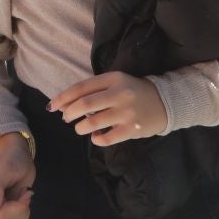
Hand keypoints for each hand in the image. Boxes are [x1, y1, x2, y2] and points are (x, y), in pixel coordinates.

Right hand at [0, 132, 35, 218]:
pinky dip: (24, 216)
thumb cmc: (11, 159)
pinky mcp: (4, 214)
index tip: (27, 192)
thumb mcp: (5, 169)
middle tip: (27, 192)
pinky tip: (24, 202)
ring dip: (23, 212)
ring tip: (25, 196)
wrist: (17, 158)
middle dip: (21, 208)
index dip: (16, 206)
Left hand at [50, 73, 169, 146]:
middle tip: (66, 118)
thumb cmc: (134, 92)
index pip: (82, 87)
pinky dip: (96, 139)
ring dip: (80, 128)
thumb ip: (94, 90)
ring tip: (80, 128)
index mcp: (113, 78)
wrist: (165, 102)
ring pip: (92, 123)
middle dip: (69, 113)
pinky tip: (96, 136)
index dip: (63, 97)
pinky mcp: (132, 129)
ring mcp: (126, 112)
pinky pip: (106, 138)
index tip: (52, 106)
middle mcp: (119, 94)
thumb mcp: (116, 83)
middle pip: (84, 105)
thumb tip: (66, 105)